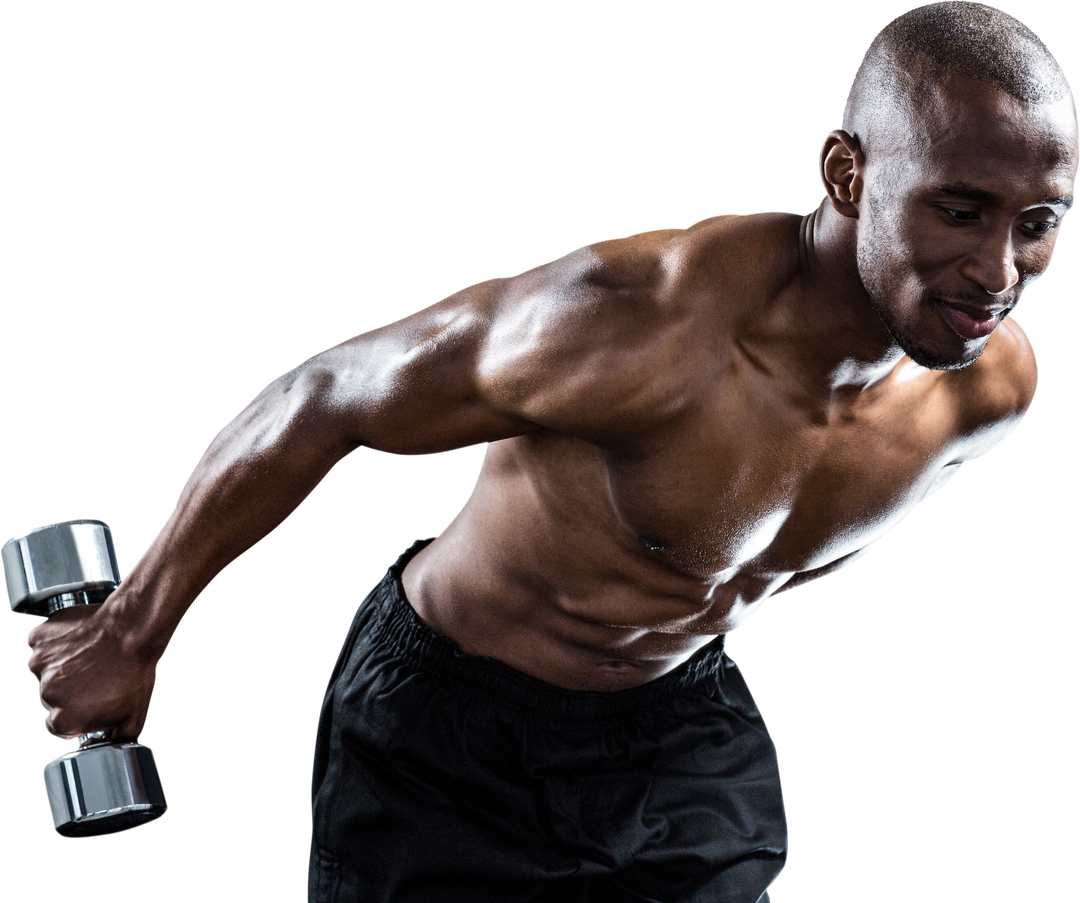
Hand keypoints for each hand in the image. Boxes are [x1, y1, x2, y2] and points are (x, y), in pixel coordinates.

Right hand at [24, 600, 159, 742]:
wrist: (134, 630)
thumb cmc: (135, 672)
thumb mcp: (135, 718)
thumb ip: (114, 742)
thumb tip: (94, 746)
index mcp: (64, 720)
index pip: (57, 726)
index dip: (74, 714)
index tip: (85, 702)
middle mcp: (47, 695)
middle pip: (50, 699)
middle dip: (69, 691)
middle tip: (94, 677)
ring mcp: (40, 665)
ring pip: (44, 671)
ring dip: (60, 666)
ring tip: (88, 658)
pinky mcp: (39, 639)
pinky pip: (40, 645)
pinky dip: (54, 644)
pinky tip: (78, 642)